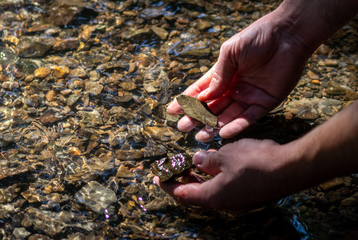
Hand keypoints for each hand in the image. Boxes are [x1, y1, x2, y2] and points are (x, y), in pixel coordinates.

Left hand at [154, 139, 302, 211]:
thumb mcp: (226, 156)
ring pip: (211, 190)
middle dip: (183, 180)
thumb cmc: (257, 162)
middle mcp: (224, 203)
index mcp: (214, 196)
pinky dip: (214, 177)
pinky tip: (215, 164)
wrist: (292, 169)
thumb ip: (208, 160)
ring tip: (191, 164)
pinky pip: (224, 188)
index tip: (158, 178)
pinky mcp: (249, 194)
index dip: (169, 185)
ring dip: (199, 178)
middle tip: (173, 168)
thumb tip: (197, 160)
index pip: (183, 194)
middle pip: (196, 194)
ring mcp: (238, 200)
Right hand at [167, 9, 311, 141]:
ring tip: (199, 136)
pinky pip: (248, 118)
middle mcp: (234, 87)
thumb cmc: (257, 38)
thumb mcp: (231, 52)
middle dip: (196, 117)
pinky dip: (236, 126)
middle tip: (183, 128)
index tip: (173, 111)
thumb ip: (218, 75)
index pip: (201, 91)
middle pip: (212, 106)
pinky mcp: (265, 103)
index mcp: (223, 74)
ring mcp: (249, 96)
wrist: (288, 36)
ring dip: (213, 126)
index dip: (187, 101)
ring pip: (227, 115)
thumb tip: (204, 97)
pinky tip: (223, 132)